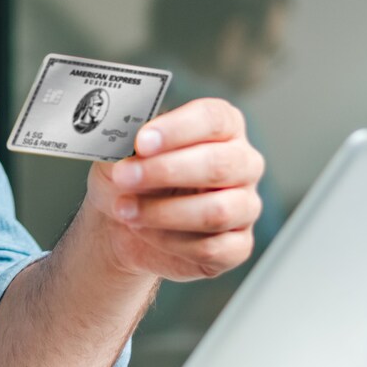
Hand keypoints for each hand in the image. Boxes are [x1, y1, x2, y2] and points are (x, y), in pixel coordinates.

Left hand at [81, 97, 264, 282]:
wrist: (121, 222)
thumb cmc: (131, 177)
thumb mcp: (122, 151)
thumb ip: (129, 139)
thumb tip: (127, 138)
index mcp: (223, 127)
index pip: (214, 118)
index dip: (178, 129)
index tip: (142, 141)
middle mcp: (243, 163)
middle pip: (220, 164)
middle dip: (166, 171)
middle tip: (125, 176)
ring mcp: (245, 206)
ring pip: (217, 211)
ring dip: (163, 212)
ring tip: (125, 209)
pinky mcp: (237, 246)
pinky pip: (211, 248)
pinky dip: (169, 241)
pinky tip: (143, 231)